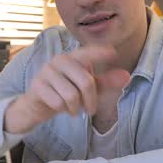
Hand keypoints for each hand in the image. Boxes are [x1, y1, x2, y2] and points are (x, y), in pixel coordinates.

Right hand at [4, 45, 130, 133]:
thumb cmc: (63, 93)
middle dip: (91, 100)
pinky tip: (60, 108)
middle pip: (86, 81)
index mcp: (72, 58)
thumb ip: (105, 81)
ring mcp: (46, 72)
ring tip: (73, 108)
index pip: (88, 52)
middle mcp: (58, 61)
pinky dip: (63, 110)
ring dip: (76, 108)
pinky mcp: (37, 86)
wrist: (35, 106)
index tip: (113, 53)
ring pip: (72, 95)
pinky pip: (58, 102)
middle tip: (90, 110)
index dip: (100, 52)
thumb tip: (127, 76)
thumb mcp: (86, 88)